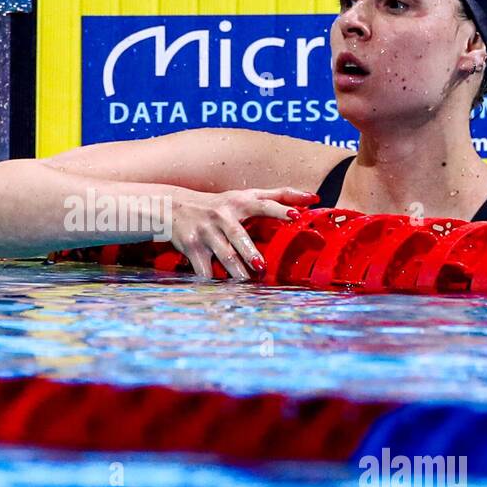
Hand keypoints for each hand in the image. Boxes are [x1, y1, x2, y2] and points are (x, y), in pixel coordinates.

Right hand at [170, 187, 317, 280]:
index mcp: (240, 203)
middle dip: (249, 252)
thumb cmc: (219, 204)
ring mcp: (206, 232)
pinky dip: (211, 280)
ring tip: (247, 283)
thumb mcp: (244, 195)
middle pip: (239, 236)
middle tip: (261, 267)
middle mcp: (222, 216)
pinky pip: (204, 268)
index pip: (263, 204)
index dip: (279, 209)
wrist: (173, 207)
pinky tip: (221, 291)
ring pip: (223, 255)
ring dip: (235, 271)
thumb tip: (313, 198)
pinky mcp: (192, 247)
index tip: (295, 215)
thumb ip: (278, 195)